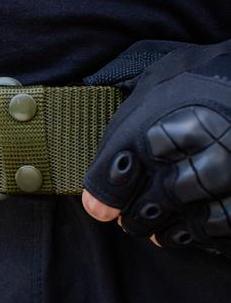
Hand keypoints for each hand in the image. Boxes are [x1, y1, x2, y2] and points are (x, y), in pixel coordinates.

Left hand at [82, 40, 230, 258]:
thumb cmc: (203, 74)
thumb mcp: (155, 68)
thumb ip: (118, 87)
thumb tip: (85, 87)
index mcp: (154, 128)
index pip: (112, 180)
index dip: (102, 198)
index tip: (100, 208)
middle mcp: (187, 158)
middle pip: (143, 211)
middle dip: (132, 216)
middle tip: (131, 214)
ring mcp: (220, 182)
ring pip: (177, 227)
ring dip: (163, 229)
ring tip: (159, 220)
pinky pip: (214, 233)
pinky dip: (198, 234)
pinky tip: (192, 222)